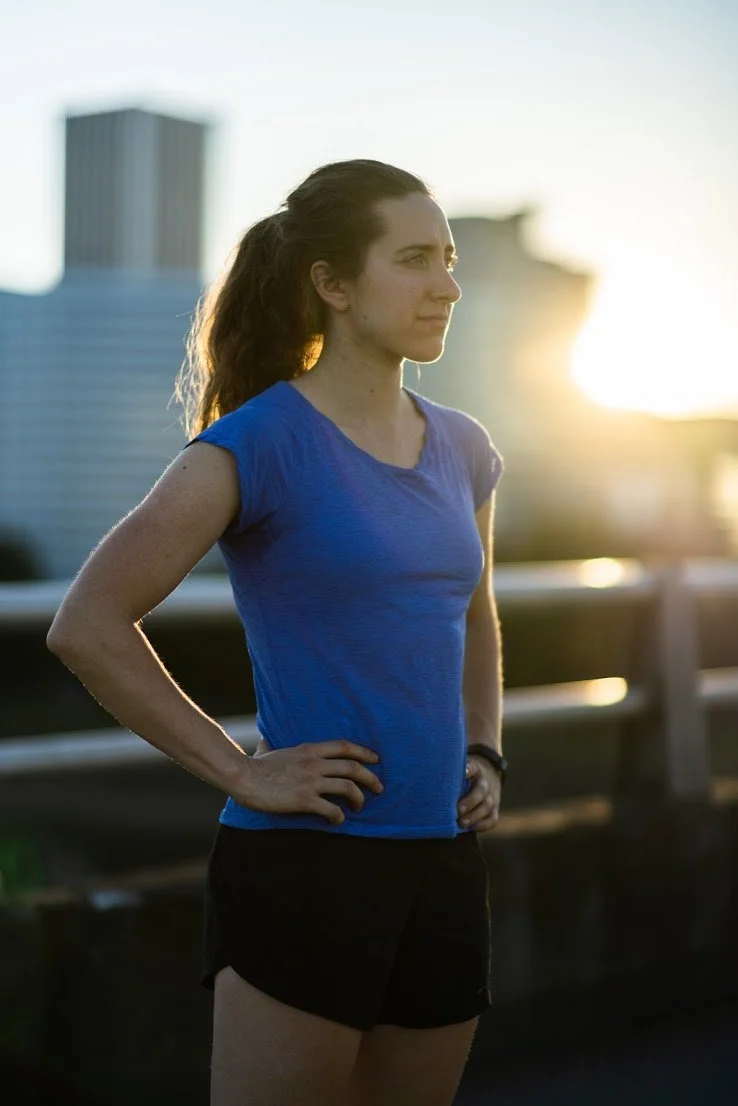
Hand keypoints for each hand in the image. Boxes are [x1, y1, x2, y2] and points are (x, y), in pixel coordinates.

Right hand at [230, 738, 382, 824]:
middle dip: (370, 778)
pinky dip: (339, 816)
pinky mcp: (305, 799)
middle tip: (379, 788)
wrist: (243, 777)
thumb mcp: (266, 751)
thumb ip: (270, 747)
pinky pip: (331, 808)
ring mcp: (311, 781)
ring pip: (348, 787)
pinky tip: (338, 820)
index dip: (364, 752)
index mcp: (309, 750)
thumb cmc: (253, 766)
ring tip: (359, 807)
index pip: (344, 746)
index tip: (375, 759)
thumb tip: (263, 742)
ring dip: (359, 798)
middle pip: (353, 767)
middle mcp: (314, 763)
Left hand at [457, 755, 501, 832]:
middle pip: (481, 790)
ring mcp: (492, 797)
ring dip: (474, 815)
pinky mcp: (494, 810)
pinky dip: (483, 825)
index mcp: (475, 770)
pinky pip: (492, 819)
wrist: (488, 779)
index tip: (464, 773)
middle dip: (470, 801)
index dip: (469, 770)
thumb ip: (450, 774)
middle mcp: (485, 783)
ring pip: (487, 806)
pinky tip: (472, 828)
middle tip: (458, 810)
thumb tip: (427, 779)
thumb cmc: (465, 777)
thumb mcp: (460, 770)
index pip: (473, 768)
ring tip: (462, 823)